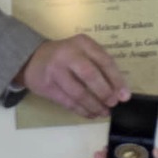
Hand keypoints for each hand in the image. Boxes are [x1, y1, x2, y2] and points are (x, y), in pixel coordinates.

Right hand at [14, 34, 129, 117]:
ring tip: (103, 112)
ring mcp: (56, 70)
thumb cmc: (67, 56)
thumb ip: (99, 65)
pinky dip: (81, 110)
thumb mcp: (83, 51)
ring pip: (78, 92)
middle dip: (104, 92)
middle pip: (90, 75)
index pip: (104, 61)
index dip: (116, 80)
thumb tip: (119, 90)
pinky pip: (67, 101)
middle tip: (113, 104)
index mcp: (83, 43)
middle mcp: (69, 54)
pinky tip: (90, 114)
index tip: (124, 95)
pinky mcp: (47, 86)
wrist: (33, 58)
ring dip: (93, 105)